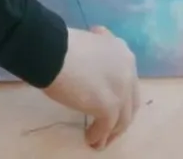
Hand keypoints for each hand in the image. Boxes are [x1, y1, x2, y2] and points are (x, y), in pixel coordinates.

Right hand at [45, 27, 139, 150]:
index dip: (120, 94)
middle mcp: (128, 71)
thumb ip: (99, 56)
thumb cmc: (62, 44)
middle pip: (130, 102)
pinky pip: (106, 127)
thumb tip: (92, 69)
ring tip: (99, 139)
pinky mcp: (109, 106)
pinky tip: (89, 138)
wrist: (52, 50)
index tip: (110, 102)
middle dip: (120, 117)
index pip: (128, 80)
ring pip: (122, 119)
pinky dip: (98, 135)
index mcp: (122, 52)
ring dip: (111, 131)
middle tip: (108, 126)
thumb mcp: (89, 42)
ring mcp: (121, 90)